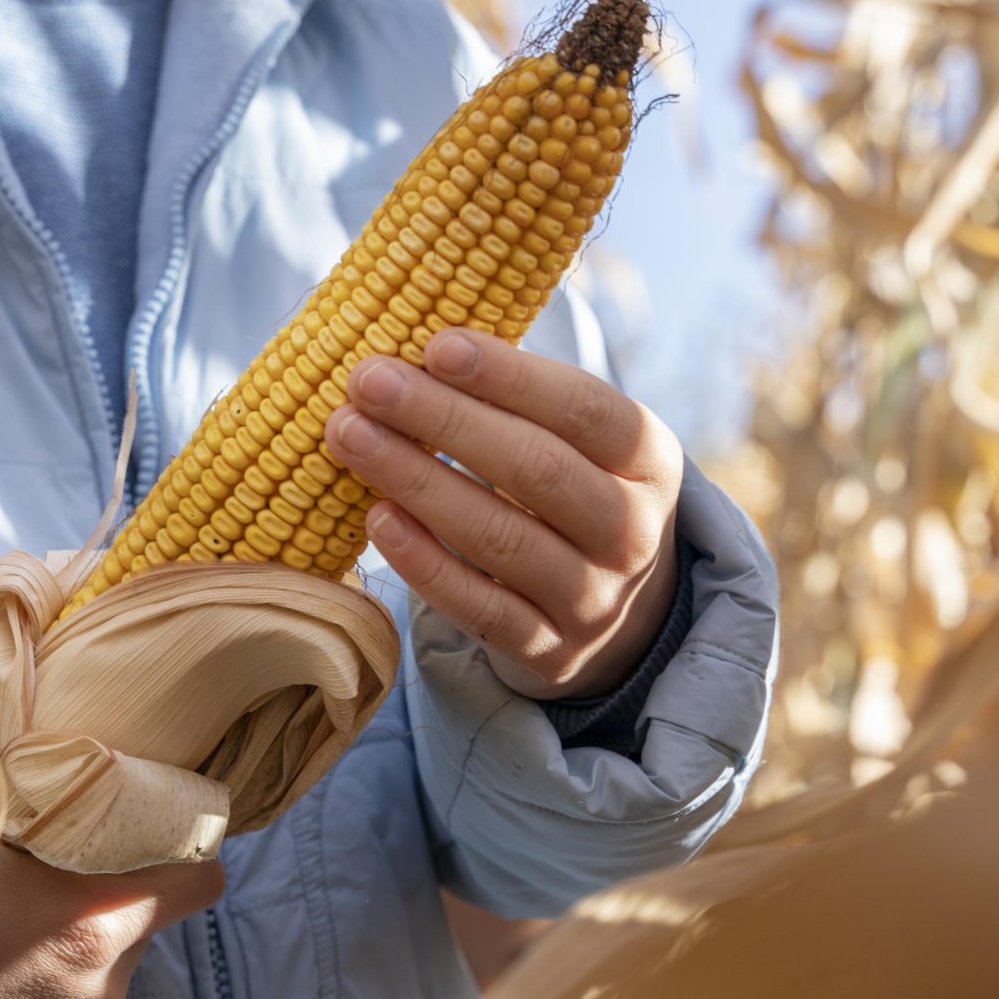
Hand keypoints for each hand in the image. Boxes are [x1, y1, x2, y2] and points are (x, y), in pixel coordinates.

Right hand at [0, 751, 223, 998]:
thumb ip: (29, 785)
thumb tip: (65, 763)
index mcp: (96, 912)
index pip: (198, 879)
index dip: (181, 857)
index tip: (152, 848)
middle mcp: (98, 986)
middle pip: (136, 934)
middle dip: (102, 911)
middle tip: (34, 895)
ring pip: (93, 987)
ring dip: (62, 966)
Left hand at [325, 328, 683, 700]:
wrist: (624, 618)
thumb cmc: (576, 497)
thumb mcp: (584, 446)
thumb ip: (520, 402)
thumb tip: (414, 347)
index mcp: (649, 460)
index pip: (584, 408)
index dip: (509, 376)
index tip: (435, 345)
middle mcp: (631, 532)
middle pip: (537, 469)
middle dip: (444, 419)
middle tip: (368, 382)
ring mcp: (592, 599)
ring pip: (500, 538)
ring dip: (416, 481)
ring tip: (350, 435)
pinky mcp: (549, 654)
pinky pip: (479, 607)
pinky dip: (424, 563)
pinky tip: (377, 518)